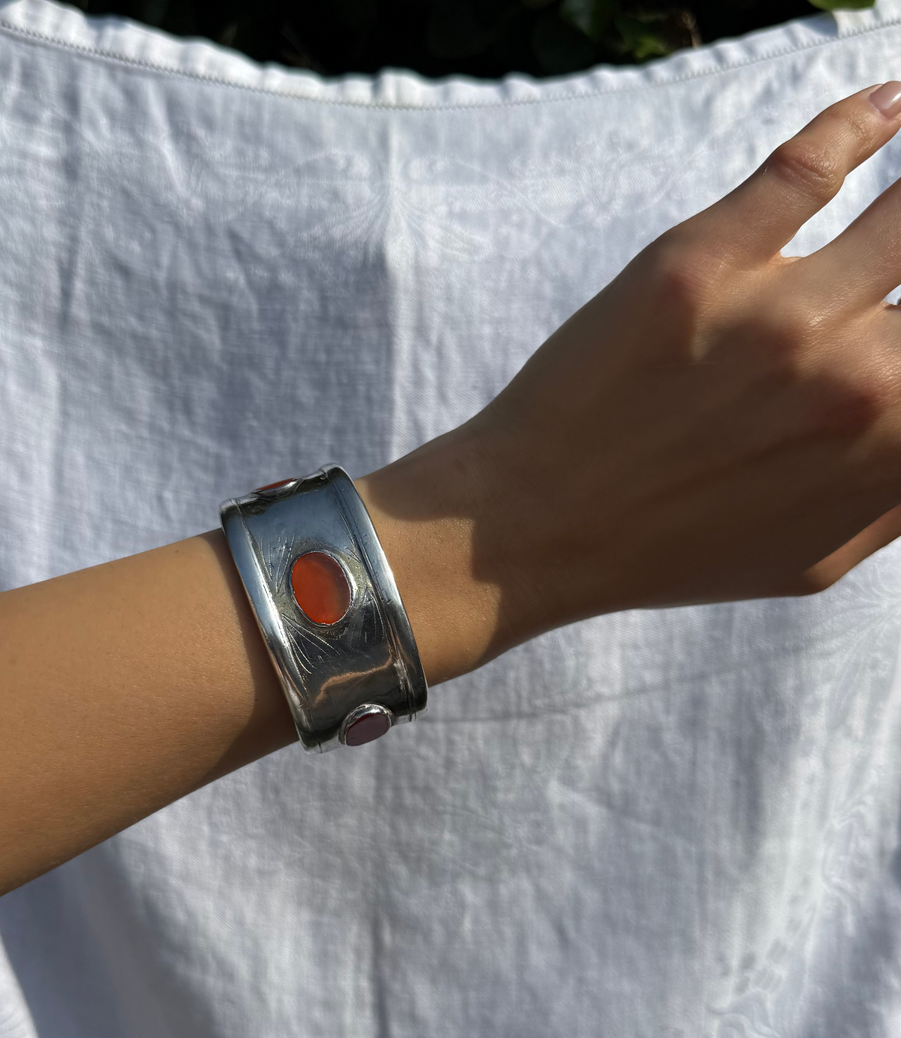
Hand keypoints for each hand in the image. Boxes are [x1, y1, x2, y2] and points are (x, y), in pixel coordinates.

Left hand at [362, 82, 900, 682]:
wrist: (541, 524)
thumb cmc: (674, 551)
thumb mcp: (812, 561)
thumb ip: (898, 499)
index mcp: (892, 448)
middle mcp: (858, 376)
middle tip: (894, 269)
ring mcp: (782, 312)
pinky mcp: (705, 261)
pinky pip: (811, 163)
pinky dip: (863, 123)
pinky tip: (890, 107)